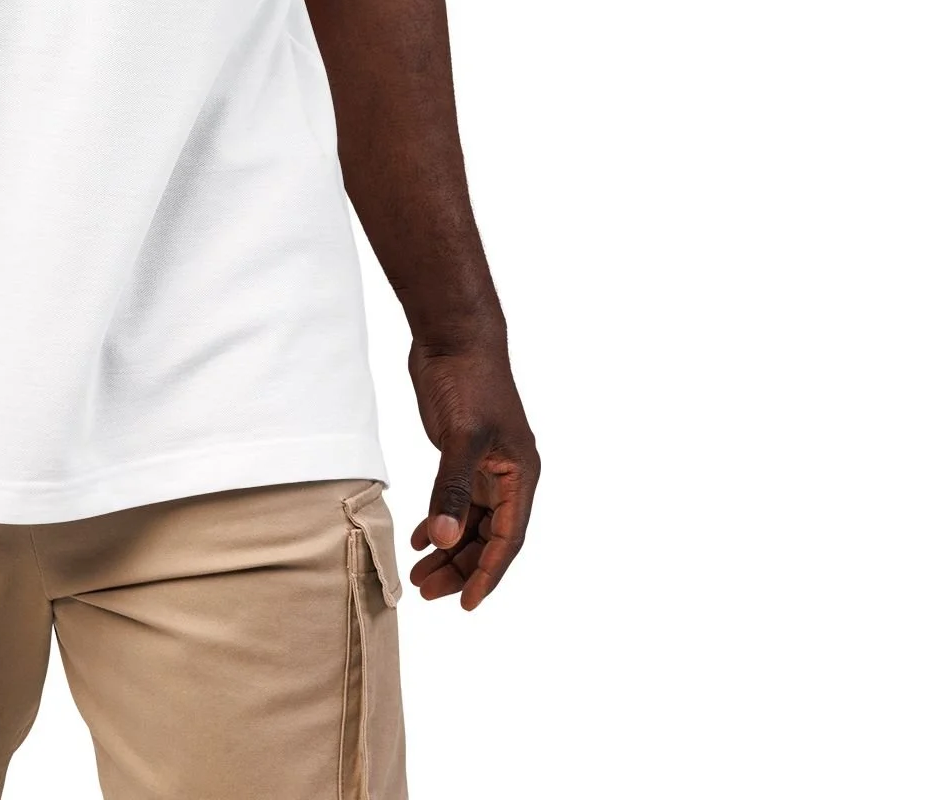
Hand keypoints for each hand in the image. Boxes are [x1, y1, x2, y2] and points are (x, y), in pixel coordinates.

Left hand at [406, 340, 538, 608]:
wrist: (452, 335)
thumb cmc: (467, 380)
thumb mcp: (460, 436)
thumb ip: (452, 489)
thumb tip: (443, 538)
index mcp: (520, 474)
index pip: (507, 539)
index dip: (488, 574)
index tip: (467, 604)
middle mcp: (509, 476)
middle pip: (488, 537)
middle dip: (461, 567)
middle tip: (427, 592)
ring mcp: (486, 466)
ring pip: (471, 523)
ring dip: (448, 549)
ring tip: (419, 575)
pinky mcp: (463, 455)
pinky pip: (456, 502)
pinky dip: (439, 521)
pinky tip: (419, 538)